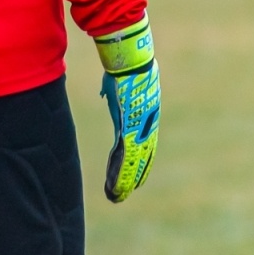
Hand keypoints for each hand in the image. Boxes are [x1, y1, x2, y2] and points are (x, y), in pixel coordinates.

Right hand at [94, 15, 159, 202]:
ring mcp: (140, 128)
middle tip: (125, 192)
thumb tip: (106, 92)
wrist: (130, 58)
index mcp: (146, 113)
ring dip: (124, 181)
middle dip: (134, 175)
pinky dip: (119, 175)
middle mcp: (147, 124)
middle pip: (143, 156)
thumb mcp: (117, 82)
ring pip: (134, 162)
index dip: (140, 159)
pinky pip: (125, 159)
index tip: (135, 173)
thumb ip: (113, 92)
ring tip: (116, 196)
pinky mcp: (130, 130)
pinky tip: (115, 186)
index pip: (145, 142)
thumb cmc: (123, 65)